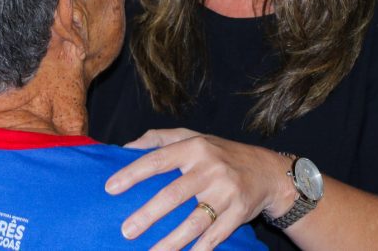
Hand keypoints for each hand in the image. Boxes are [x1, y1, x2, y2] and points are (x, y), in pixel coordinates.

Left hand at [105, 129, 293, 250]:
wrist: (267, 171)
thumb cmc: (220, 154)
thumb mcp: (193, 137)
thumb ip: (159, 139)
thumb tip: (125, 148)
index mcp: (195, 148)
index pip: (158, 159)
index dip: (133, 173)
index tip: (110, 188)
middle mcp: (210, 169)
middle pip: (174, 194)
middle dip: (149, 214)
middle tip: (127, 230)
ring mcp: (226, 192)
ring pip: (194, 221)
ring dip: (171, 241)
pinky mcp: (239, 213)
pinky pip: (215, 236)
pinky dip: (199, 249)